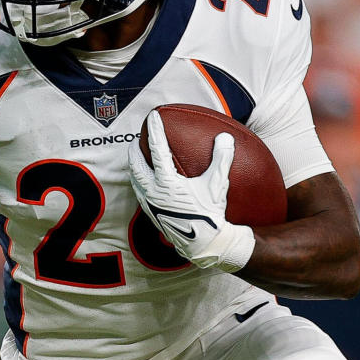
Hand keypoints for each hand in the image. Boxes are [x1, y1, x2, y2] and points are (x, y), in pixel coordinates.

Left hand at [127, 110, 254, 272]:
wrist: (203, 243)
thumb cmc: (210, 214)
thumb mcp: (217, 185)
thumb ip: (221, 159)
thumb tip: (225, 137)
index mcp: (167, 181)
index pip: (158, 149)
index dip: (156, 130)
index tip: (153, 116)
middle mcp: (153, 191)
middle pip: (136, 164)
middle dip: (135, 149)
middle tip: (137, 138)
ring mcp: (150, 204)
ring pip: (135, 180)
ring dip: (134, 166)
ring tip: (137, 158)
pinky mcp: (151, 214)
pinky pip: (140, 193)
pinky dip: (140, 182)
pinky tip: (146, 182)